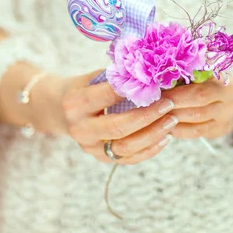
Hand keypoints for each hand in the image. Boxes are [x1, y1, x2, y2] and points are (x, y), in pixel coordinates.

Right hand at [61, 70, 177, 164]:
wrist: (60, 110)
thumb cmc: (84, 87)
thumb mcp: (93, 76)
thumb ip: (116, 76)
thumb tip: (150, 73)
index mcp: (75, 103)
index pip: (106, 96)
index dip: (131, 90)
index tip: (154, 83)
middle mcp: (79, 128)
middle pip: (118, 126)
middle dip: (148, 116)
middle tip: (169, 104)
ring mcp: (89, 147)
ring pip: (125, 147)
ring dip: (153, 134)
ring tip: (171, 120)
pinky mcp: (100, 158)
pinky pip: (129, 159)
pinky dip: (150, 149)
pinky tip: (166, 136)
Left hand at [161, 75, 232, 139]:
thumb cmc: (214, 76)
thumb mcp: (208, 68)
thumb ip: (190, 71)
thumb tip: (160, 77)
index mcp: (227, 83)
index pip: (199, 92)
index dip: (177, 95)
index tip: (157, 94)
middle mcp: (230, 103)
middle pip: (197, 110)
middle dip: (172, 108)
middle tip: (152, 106)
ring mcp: (226, 119)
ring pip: (196, 124)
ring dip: (173, 121)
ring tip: (155, 117)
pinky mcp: (220, 130)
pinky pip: (196, 132)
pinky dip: (179, 130)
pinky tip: (165, 125)